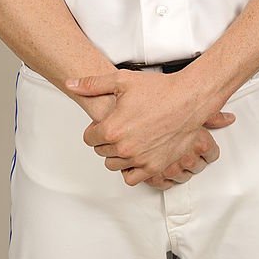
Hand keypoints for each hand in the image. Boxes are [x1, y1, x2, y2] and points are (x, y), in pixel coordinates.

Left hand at [65, 68, 234, 184]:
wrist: (187, 100)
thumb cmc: (158, 89)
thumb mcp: (121, 80)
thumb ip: (92, 84)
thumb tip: (71, 84)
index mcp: (112, 129)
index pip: (89, 139)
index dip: (95, 129)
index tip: (104, 124)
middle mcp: (124, 148)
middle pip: (101, 152)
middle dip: (105, 141)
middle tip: (118, 128)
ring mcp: (140, 160)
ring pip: (115, 166)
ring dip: (116, 155)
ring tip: (126, 140)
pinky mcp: (155, 167)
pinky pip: (132, 178)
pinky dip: (130, 169)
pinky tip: (135, 155)